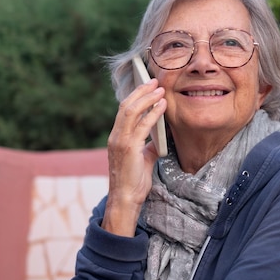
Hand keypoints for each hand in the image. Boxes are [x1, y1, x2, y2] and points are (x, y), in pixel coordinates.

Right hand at [102, 78, 166, 236]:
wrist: (126, 199)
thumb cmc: (134, 181)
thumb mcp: (143, 159)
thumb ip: (149, 145)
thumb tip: (160, 136)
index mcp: (117, 137)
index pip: (124, 110)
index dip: (135, 95)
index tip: (147, 86)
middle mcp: (116, 136)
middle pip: (126, 105)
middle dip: (141, 91)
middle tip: (154, 81)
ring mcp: (120, 141)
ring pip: (131, 111)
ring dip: (147, 97)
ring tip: (160, 89)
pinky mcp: (128, 148)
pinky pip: (142, 125)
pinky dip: (153, 112)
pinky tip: (163, 106)